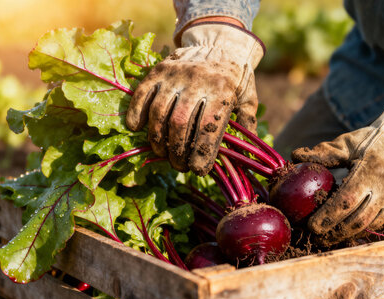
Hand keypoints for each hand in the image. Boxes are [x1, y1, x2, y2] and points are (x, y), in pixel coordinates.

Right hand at [126, 22, 264, 174]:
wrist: (219, 43)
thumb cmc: (235, 78)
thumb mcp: (248, 98)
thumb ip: (247, 124)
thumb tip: (246, 155)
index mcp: (221, 91)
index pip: (207, 129)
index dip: (201, 154)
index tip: (198, 170)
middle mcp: (196, 82)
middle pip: (179, 124)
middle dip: (176, 151)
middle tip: (178, 165)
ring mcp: (175, 75)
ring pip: (159, 112)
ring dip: (157, 138)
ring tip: (162, 152)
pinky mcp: (158, 71)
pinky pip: (142, 94)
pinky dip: (136, 112)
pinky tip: (137, 128)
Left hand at [292, 103, 383, 243]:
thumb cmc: (376, 139)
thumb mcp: (350, 142)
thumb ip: (324, 152)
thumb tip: (295, 156)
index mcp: (371, 170)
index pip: (346, 201)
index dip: (327, 217)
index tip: (310, 226)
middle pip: (358, 220)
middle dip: (334, 233)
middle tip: (315, 238)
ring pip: (370, 225)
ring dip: (348, 234)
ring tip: (329, 238)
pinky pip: (382, 223)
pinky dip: (364, 228)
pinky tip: (349, 229)